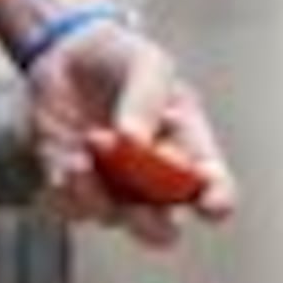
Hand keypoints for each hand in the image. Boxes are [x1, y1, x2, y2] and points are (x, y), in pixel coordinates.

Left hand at [29, 21, 237, 247]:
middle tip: (136, 187)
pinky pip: (69, 207)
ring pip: (111, 219)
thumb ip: (146, 99)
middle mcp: (154, 181)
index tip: (208, 200)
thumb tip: (133, 141)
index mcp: (189, 152)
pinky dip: (67, 189)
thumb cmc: (121, 60)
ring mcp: (111, 187)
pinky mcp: (71, 184)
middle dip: (150, 220)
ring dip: (98, 192)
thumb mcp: (146, 63)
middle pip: (163, 229)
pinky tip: (67, 159)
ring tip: (87, 148)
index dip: (217, 202)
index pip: (216, 192)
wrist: (66, 53)